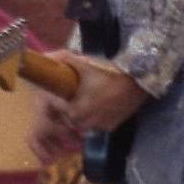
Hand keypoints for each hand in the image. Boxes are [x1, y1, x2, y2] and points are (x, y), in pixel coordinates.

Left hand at [26, 50, 149, 164]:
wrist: (137, 80)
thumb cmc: (106, 72)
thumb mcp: (83, 63)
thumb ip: (62, 60)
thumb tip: (46, 56)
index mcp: (74, 110)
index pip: (56, 107)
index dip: (54, 98)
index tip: (58, 89)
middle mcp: (84, 123)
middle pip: (67, 118)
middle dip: (66, 107)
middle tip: (70, 94)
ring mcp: (99, 127)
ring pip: (81, 125)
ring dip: (79, 115)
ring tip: (83, 101)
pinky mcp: (111, 127)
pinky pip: (96, 126)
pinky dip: (93, 119)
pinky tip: (96, 106)